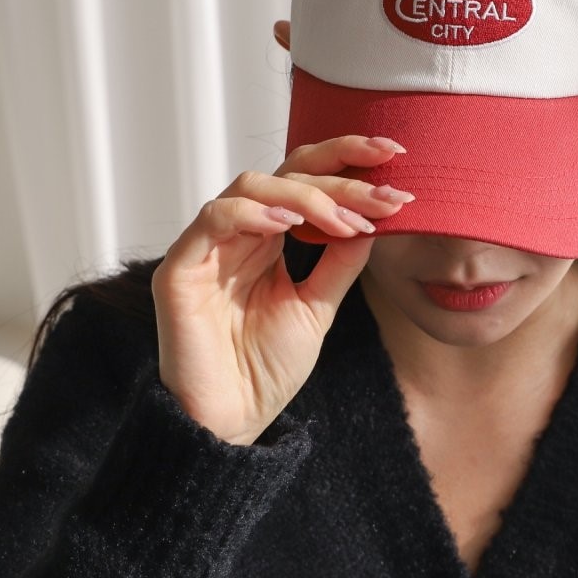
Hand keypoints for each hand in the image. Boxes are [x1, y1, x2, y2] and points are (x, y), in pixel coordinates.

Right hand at [151, 135, 413, 444]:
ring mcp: (206, 246)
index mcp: (267, 237)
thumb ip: (340, 259)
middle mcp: (237, 233)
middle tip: (385, 193)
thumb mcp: (318, 305)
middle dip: (340, 177)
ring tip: (344, 219)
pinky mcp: (180, 268)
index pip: (304, 179)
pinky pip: (214, 218)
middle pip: (285, 174)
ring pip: (252, 185)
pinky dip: (254, 213)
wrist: (232, 420)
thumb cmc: (266, 368)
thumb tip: (374, 214)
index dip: (346, 160)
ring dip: (306, 197)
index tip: (396, 157)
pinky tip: (290, 224)